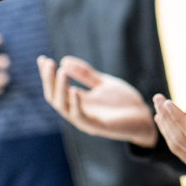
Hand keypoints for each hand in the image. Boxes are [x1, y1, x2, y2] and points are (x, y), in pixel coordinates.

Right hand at [37, 55, 156, 146]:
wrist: (144, 117)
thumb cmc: (124, 102)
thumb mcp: (104, 84)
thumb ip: (86, 75)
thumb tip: (64, 61)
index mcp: (78, 101)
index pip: (56, 88)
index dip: (48, 75)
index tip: (42, 59)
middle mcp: (78, 111)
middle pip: (54, 97)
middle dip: (49, 80)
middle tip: (48, 63)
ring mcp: (86, 120)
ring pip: (64, 107)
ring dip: (60, 89)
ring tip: (60, 72)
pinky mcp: (98, 127)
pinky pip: (81, 117)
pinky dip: (76, 104)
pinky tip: (74, 90)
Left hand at [153, 98, 185, 185]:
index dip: (179, 120)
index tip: (168, 103)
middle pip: (182, 142)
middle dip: (167, 120)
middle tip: (158, 99)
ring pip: (179, 149)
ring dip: (166, 128)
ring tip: (158, 107)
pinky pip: (183, 154)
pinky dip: (172, 137)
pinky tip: (166, 124)